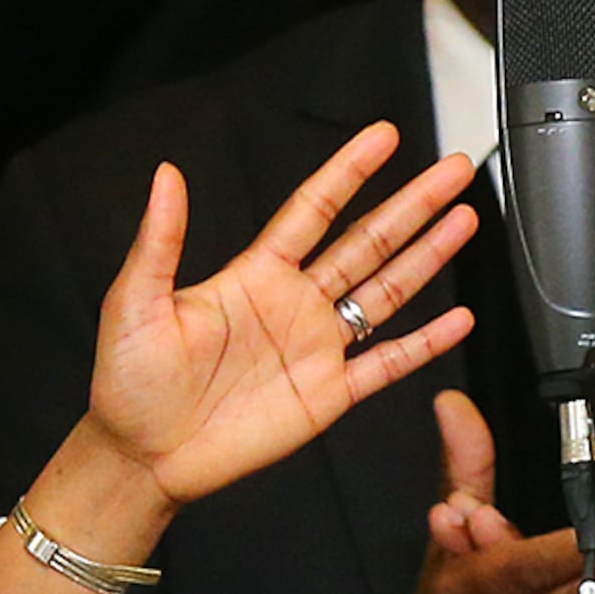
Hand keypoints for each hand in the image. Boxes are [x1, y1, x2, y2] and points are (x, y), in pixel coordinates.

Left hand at [84, 122, 475, 508]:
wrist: (139, 456)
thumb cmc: (128, 384)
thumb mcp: (134, 304)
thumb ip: (158, 241)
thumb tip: (165, 176)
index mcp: (252, 277)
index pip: (312, 210)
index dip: (348, 172)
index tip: (382, 136)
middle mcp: (292, 305)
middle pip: (366, 242)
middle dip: (412, 205)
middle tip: (453, 169)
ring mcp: (315, 348)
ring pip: (386, 291)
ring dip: (427, 256)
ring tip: (466, 218)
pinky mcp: (326, 394)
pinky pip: (386, 363)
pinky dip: (425, 343)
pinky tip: (458, 318)